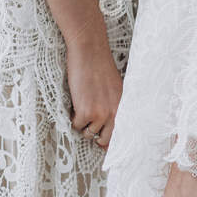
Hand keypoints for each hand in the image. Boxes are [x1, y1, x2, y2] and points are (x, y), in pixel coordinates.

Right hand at [66, 34, 122, 148]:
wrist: (90, 51)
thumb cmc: (99, 66)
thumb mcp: (115, 89)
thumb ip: (114, 106)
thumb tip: (106, 128)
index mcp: (124, 107)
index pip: (122, 135)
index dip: (111, 142)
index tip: (104, 146)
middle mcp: (116, 113)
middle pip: (105, 140)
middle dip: (95, 136)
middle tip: (88, 125)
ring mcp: (101, 114)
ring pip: (88, 133)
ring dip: (82, 123)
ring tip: (81, 106)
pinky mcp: (86, 111)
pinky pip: (76, 125)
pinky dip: (73, 117)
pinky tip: (75, 103)